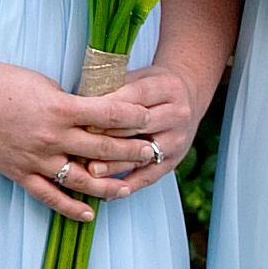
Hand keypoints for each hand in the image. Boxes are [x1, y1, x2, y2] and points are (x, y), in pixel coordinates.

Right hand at [0, 57, 163, 219]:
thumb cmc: (4, 82)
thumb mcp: (46, 85)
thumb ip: (72, 103)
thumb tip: (96, 116)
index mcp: (61, 108)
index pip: (109, 115)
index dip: (133, 117)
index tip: (150, 119)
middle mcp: (52, 137)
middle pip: (102, 148)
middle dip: (131, 151)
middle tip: (153, 152)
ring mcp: (36, 158)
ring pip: (81, 179)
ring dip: (108, 186)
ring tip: (129, 188)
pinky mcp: (19, 173)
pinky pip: (49, 196)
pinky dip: (71, 207)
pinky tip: (90, 213)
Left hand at [72, 62, 205, 198]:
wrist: (189, 97)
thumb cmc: (154, 87)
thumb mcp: (139, 77)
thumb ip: (115, 88)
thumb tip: (81, 103)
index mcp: (167, 88)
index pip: (133, 98)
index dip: (106, 109)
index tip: (81, 117)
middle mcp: (177, 114)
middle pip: (136, 128)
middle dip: (105, 137)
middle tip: (78, 144)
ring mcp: (177, 140)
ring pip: (141, 155)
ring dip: (114, 165)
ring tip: (89, 170)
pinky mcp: (174, 161)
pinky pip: (148, 177)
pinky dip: (127, 185)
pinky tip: (106, 192)